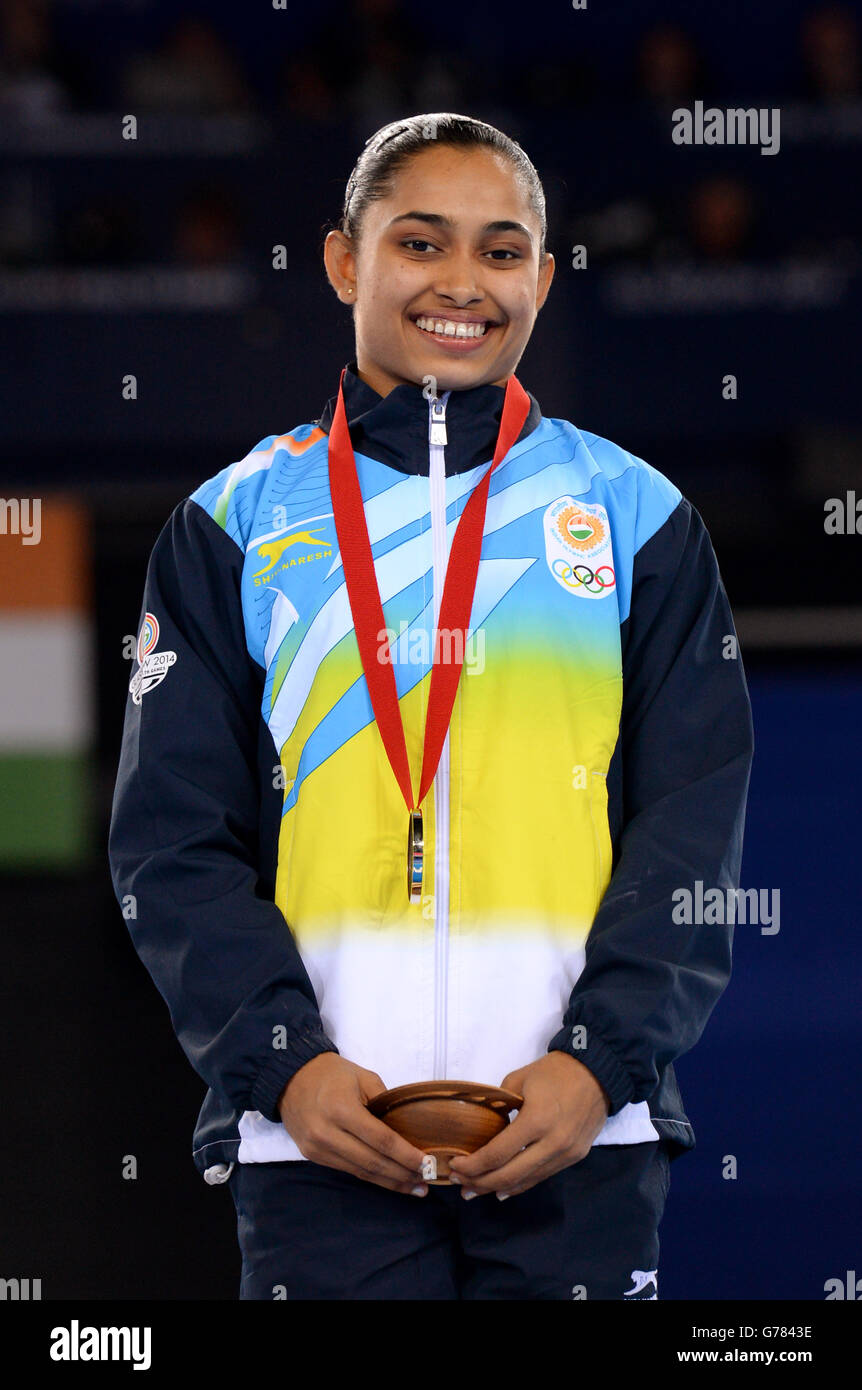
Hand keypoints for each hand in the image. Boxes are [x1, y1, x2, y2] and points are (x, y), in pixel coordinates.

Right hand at [276, 1053, 430, 1195]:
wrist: (290, 1077)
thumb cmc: (331, 1073)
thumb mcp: (363, 1077)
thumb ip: (385, 1102)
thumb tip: (407, 1130)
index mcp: (342, 1110)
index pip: (381, 1140)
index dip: (406, 1155)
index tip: (427, 1164)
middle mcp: (327, 1134)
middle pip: (372, 1162)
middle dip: (402, 1175)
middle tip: (426, 1182)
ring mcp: (317, 1149)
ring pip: (360, 1172)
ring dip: (389, 1182)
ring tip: (414, 1187)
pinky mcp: (312, 1156)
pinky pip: (347, 1170)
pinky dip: (370, 1176)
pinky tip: (388, 1179)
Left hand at [447, 1053, 610, 1199]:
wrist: (598, 1071)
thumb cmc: (555, 1071)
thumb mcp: (518, 1080)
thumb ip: (499, 1104)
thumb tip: (484, 1125)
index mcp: (536, 1120)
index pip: (497, 1154)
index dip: (473, 1165)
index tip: (454, 1166)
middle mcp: (552, 1143)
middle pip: (509, 1175)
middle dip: (480, 1183)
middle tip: (460, 1185)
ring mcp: (566, 1154)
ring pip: (526, 1181)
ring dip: (498, 1188)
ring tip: (475, 1190)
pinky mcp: (575, 1157)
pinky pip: (542, 1176)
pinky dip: (521, 1184)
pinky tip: (503, 1189)